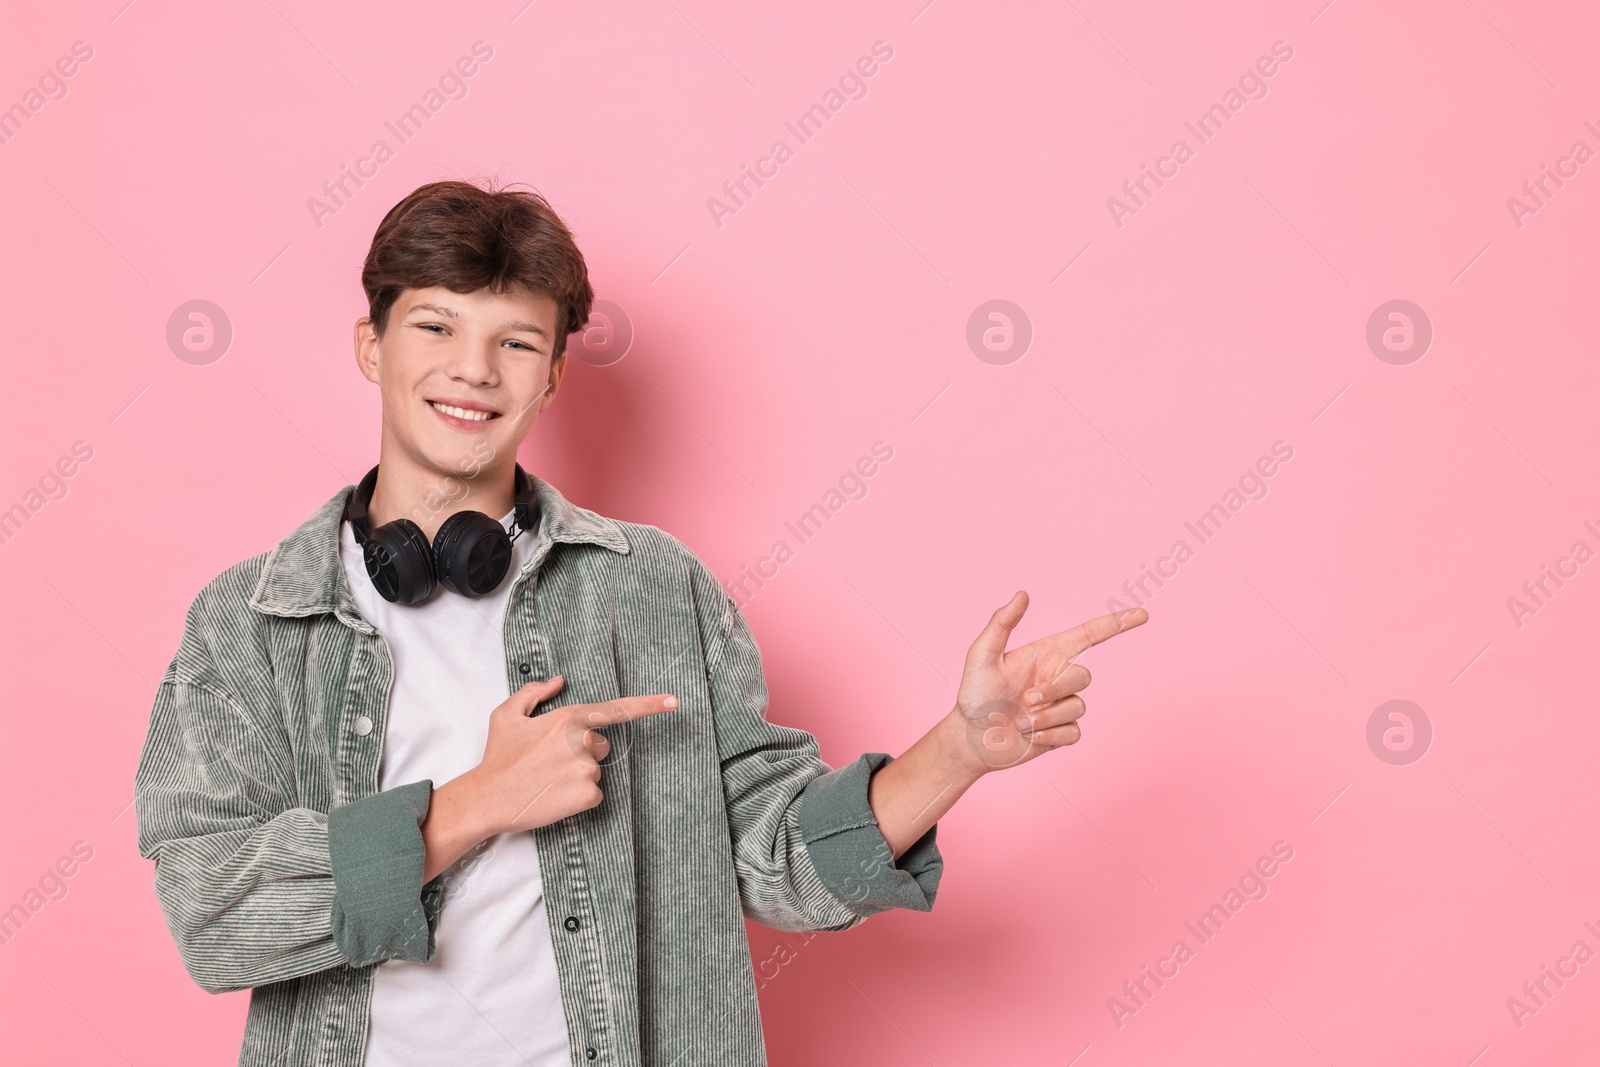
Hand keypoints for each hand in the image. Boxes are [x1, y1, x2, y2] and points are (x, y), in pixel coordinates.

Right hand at [462, 676, 678, 835]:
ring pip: (595, 772)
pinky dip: (577, 799)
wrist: (486, 798)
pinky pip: (593, 795)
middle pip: (599, 747)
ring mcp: (587, 768)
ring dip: (575, 777)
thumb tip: (558, 681)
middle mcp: (582, 740)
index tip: (674, 701)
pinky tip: (553, 796)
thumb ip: (534, 692)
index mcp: (569, 718)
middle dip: (580, 754)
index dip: (649, 705)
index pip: (616, 709)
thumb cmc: (497, 757)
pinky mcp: (587, 794)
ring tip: (546, 781)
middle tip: (548, 764)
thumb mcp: (507, 715)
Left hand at [952, 592, 1146, 773]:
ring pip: (1078, 707)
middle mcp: (1057, 677)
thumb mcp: (982, 655)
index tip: (1142, 615)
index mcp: (1046, 655)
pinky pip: (1073, 732)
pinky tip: (1029, 736)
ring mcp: (1061, 706)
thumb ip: (1001, 623)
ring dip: (1046, 716)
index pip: (1089, 635)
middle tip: (1026, 700)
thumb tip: (1022, 594)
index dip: (1116, 624)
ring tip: (1020, 721)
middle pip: (1083, 677)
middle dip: (1056, 690)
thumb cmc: (974, 695)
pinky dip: (1050, 735)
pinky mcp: (1061, 732)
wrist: (971, 738)